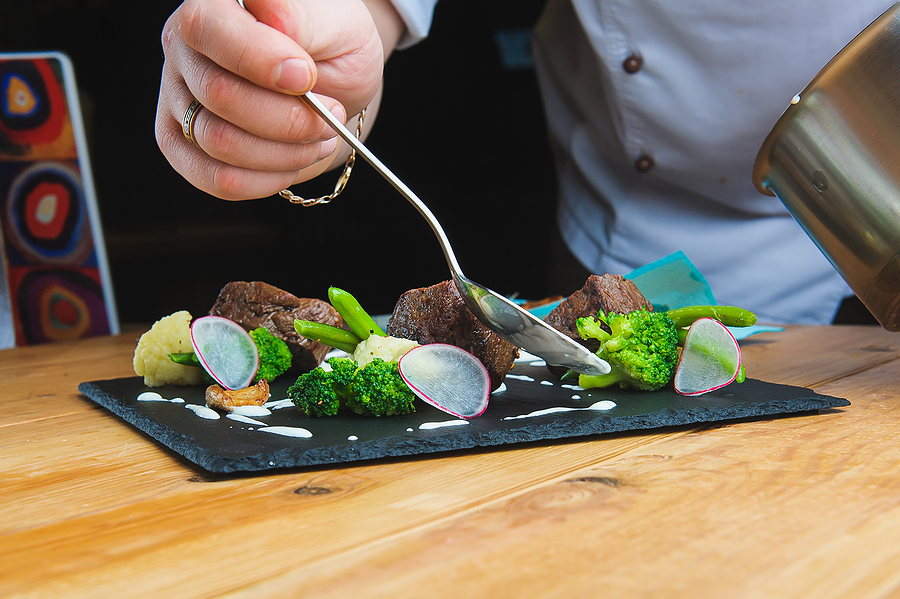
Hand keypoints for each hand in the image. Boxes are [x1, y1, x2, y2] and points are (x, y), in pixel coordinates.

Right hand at [155, 0, 397, 199]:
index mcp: (213, 5)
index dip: (259, 60)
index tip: (307, 77)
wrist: (331, 89)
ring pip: (221, 143)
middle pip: (219, 96)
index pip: (208, 29)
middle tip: (331, 113)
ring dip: (285, 152)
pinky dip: (267, 179)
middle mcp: (183, 49)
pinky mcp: (182, 145)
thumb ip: (301, 18)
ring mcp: (176, 99)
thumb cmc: (331, 49)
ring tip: (317, 136)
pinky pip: (217, 179)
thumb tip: (274, 18)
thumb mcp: (335, 23)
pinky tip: (293, 161)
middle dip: (290, 117)